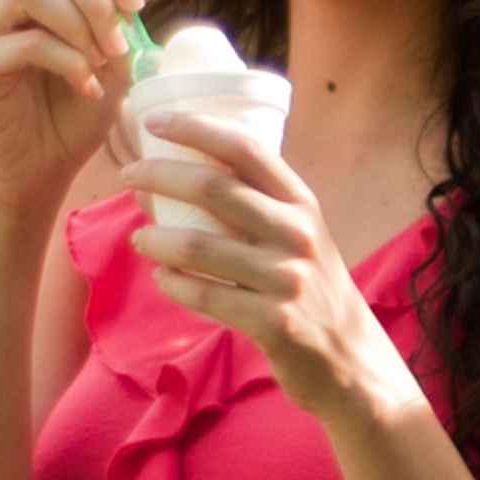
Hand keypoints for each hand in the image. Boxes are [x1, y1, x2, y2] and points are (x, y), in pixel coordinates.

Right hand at [0, 0, 166, 215]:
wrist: (39, 172)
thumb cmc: (76, 116)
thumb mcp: (118, 62)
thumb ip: (128, 14)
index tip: (136, 4)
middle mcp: (14, 2)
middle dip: (99, 0)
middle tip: (120, 46)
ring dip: (80, 22)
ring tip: (102, 62)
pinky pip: (25, 42)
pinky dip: (67, 60)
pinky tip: (87, 86)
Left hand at [123, 112, 423, 432]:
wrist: (351, 358)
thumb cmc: (311, 289)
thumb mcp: (299, 237)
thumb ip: (253, 208)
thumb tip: (169, 181)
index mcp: (302, 203)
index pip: (245, 148)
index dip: (195, 128)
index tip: (153, 121)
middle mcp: (298, 233)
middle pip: (214, 188)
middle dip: (160, 175)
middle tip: (128, 175)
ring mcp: (287, 279)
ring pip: (200, 247)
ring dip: (156, 239)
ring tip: (139, 239)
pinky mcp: (274, 323)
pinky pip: (206, 297)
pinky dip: (175, 285)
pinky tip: (162, 279)